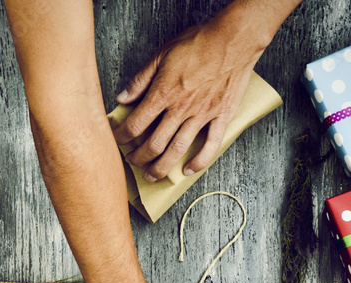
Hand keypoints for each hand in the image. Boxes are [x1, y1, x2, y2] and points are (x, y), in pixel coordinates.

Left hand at [111, 10, 268, 181]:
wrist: (233, 39)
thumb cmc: (198, 43)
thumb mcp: (161, 55)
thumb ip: (140, 80)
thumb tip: (123, 98)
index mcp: (163, 93)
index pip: (136, 124)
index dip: (122, 137)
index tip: (117, 141)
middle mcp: (181, 109)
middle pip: (154, 144)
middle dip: (139, 157)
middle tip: (132, 162)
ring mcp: (202, 115)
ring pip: (178, 149)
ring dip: (163, 167)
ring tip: (153, 176)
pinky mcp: (221, 116)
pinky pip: (210, 145)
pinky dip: (200, 161)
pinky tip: (189, 170)